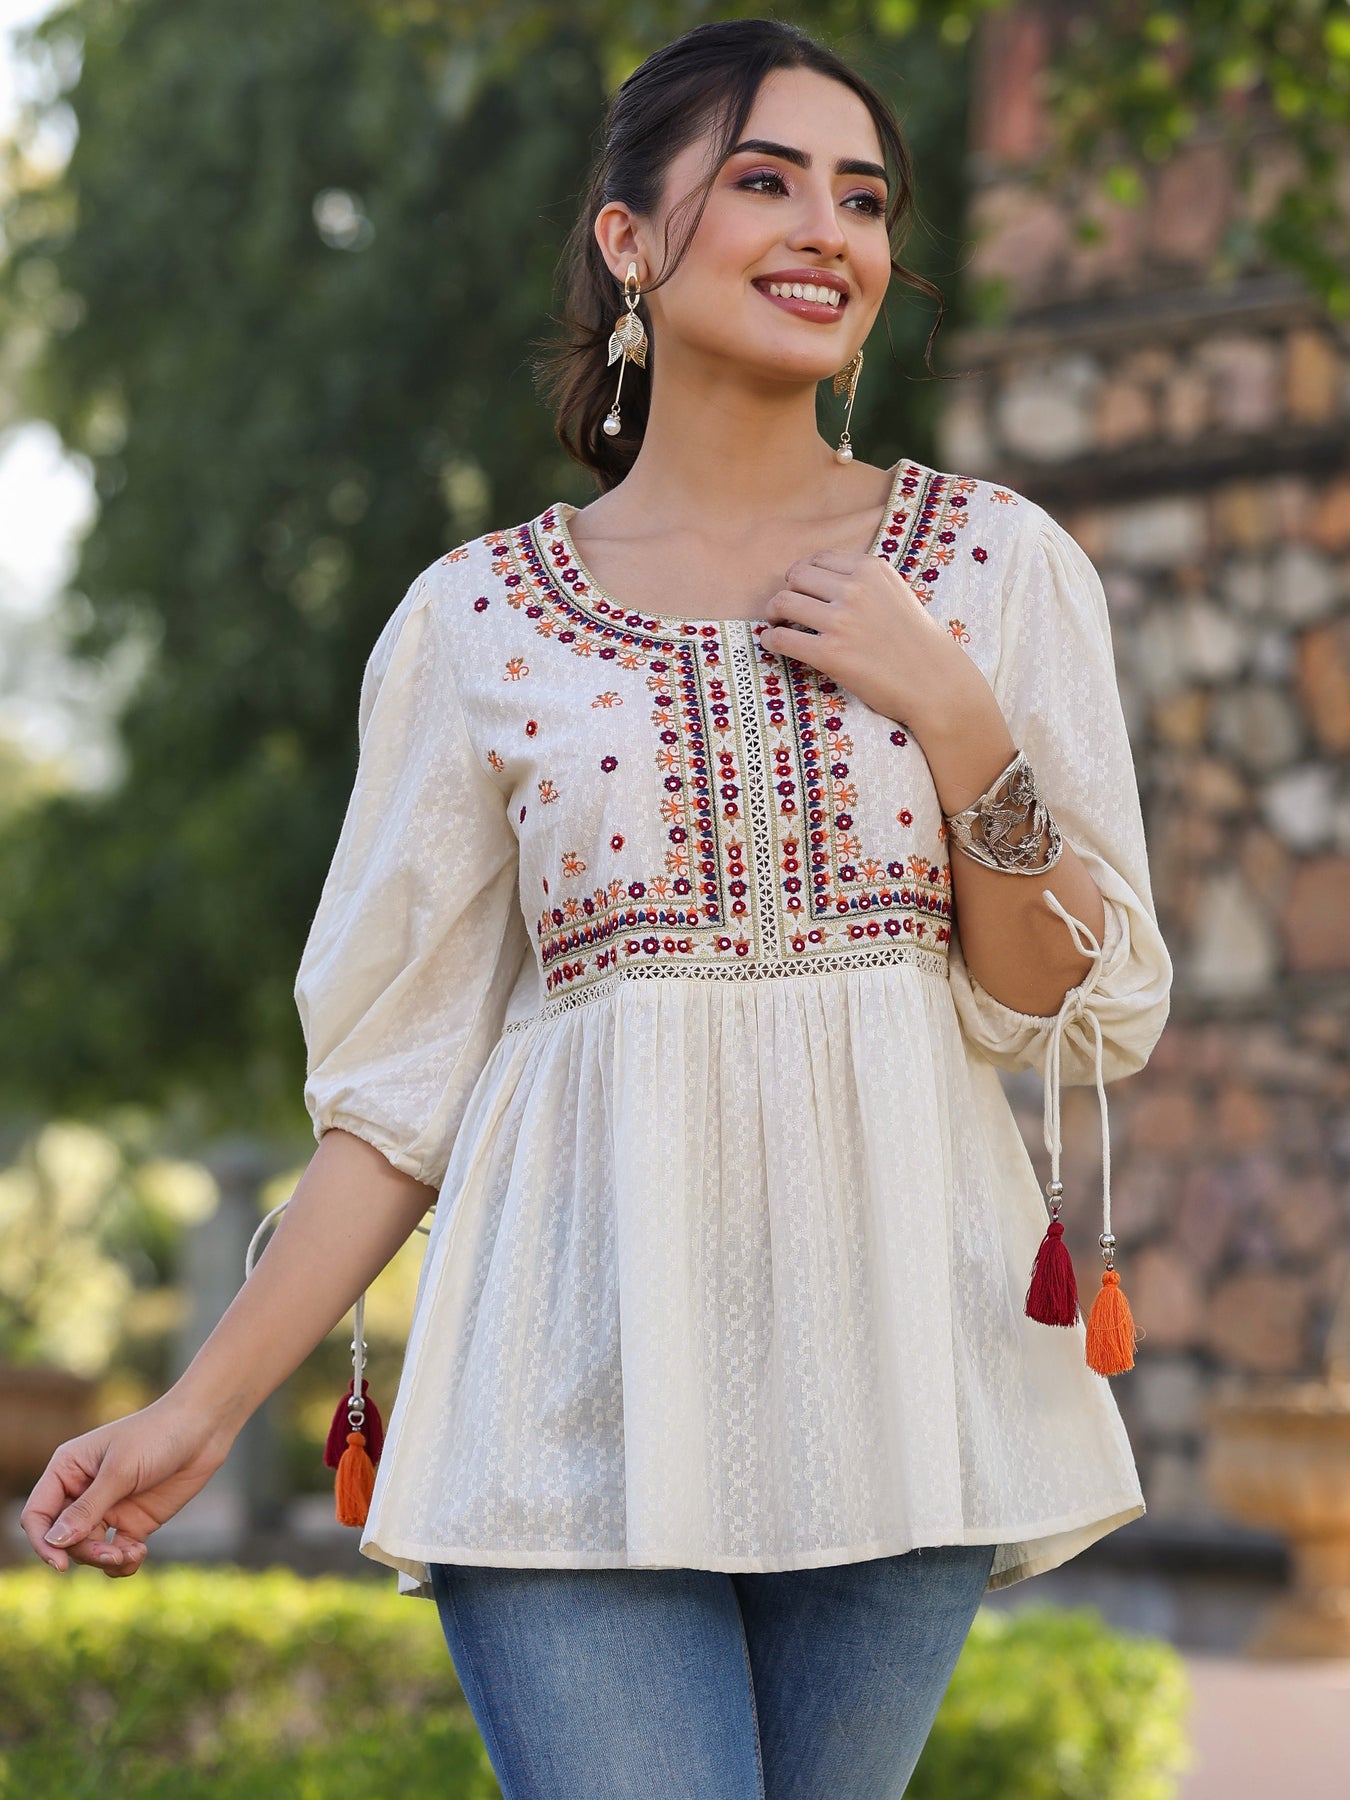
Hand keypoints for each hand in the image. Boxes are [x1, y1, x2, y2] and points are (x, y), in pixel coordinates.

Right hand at [19, 1392, 237, 1578]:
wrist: (205, 1428)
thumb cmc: (158, 1436)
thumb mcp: (121, 1470)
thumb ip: (88, 1508)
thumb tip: (54, 1542)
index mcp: (68, 1469)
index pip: (38, 1514)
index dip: (43, 1542)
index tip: (60, 1563)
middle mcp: (83, 1491)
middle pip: (64, 1539)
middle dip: (85, 1552)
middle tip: (113, 1553)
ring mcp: (108, 1508)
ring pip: (89, 1550)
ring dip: (105, 1560)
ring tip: (130, 1553)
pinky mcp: (133, 1521)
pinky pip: (115, 1553)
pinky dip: (122, 1561)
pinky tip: (139, 1553)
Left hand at [758, 547, 961, 726]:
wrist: (935, 683)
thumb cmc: (916, 642)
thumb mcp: (895, 593)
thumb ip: (864, 581)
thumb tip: (821, 578)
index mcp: (871, 569)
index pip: (818, 559)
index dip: (803, 574)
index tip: (800, 589)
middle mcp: (855, 589)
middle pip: (796, 576)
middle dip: (786, 590)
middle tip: (784, 609)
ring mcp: (842, 621)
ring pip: (783, 602)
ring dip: (773, 613)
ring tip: (776, 624)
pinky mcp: (830, 654)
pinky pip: (782, 638)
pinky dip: (771, 639)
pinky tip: (773, 643)